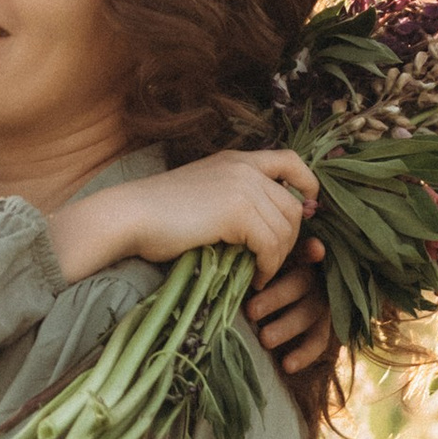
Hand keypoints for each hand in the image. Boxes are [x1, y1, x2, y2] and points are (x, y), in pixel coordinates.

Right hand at [54, 148, 319, 286]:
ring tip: (261, 275)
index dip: (307, 185)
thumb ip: (234, 197)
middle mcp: (244, 167)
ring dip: (278, 258)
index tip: (307, 212)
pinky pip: (271, 244)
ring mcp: (242, 186)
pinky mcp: (237, 211)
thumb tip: (267, 223)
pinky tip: (256, 278)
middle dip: (291, 239)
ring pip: (286, 228)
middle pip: (292, 205)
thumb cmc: (157, 214)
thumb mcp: (202, 193)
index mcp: (236, 159)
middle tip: (272, 263)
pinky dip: (268, 267)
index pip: (291, 161)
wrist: (129, 216)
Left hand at [248, 237, 332, 374]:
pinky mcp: (322, 327)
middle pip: (301, 283)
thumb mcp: (250, 269)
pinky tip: (286, 365)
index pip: (303, 252)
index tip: (315, 249)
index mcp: (295, 258)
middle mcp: (312, 277)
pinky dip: (304, 354)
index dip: (310, 251)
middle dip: (276, 298)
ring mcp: (320, 302)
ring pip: (310, 313)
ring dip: (286, 327)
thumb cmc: (250, 281)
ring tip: (264, 340)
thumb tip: (228, 256)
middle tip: (251, 311)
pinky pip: (318, 340)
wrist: (259, 310)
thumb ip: (247, 263)